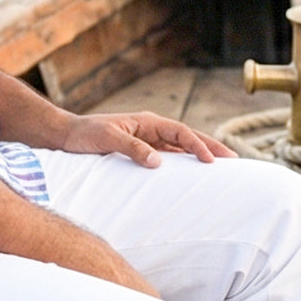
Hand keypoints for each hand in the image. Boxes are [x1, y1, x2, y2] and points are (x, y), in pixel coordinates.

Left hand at [60, 111, 236, 168]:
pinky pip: (168, 159)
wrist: (65, 137)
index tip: (212, 160)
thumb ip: (131, 147)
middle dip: (210, 147)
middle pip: (186, 137)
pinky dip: (183, 166)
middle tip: (234, 161)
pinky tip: (193, 178)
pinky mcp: (141, 153)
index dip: (197, 144)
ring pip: (180, 149)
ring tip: (222, 169)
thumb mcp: (106, 138)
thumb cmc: (84, 135)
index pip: (180, 131)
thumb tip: (158, 162)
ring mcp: (147, 141)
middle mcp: (150, 130)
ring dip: (199, 157)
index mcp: (147, 121)